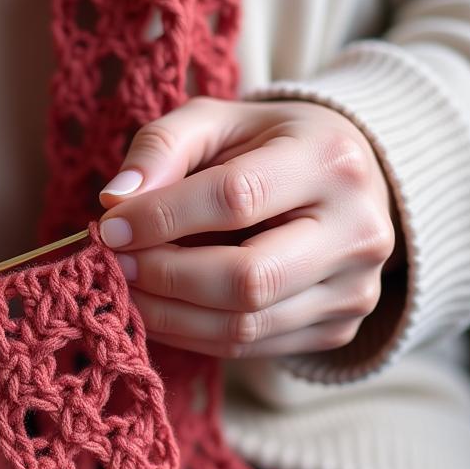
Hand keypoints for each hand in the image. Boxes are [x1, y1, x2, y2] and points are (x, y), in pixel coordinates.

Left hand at [97, 96, 404, 358]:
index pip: (236, 197)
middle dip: (165, 276)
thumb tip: (114, 199)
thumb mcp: (217, 121)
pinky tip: (161, 309)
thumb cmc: (268, 146)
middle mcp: (358, 229)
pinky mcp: (340, 329)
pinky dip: (192, 334)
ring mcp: (356, 289)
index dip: (162, 217)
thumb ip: (162, 146)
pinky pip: (251, 347)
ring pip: (246, 324)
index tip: (111, 225)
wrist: (345, 184)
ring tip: (127, 288)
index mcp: (330, 160)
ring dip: (169, 314)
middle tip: (116, 264)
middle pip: (248, 278)